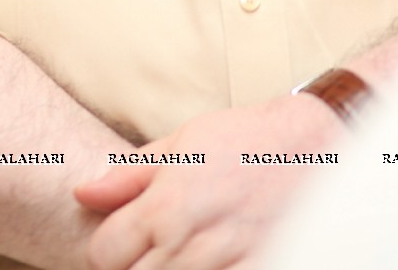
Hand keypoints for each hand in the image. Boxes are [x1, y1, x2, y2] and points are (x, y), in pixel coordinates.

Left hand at [74, 96, 344, 269]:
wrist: (314, 147)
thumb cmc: (246, 140)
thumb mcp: (183, 142)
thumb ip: (129, 174)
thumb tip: (83, 192)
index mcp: (165, 204)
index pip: (103, 253)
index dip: (108, 248)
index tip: (123, 238)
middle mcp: (190, 241)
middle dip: (135, 265)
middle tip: (155, 244)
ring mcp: (225, 263)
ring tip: (185, 249)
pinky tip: (215, 259)